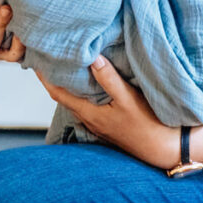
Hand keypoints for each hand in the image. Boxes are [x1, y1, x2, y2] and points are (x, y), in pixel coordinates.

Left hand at [36, 56, 177, 168]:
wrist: (166, 148)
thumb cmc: (148, 125)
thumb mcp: (128, 99)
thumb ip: (109, 78)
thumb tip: (91, 56)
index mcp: (89, 113)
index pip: (57, 92)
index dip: (45, 75)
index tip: (36, 57)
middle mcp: (89, 118)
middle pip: (64, 94)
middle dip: (54, 75)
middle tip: (48, 54)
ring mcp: (98, 121)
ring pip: (76, 98)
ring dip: (68, 81)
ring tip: (65, 62)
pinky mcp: (107, 121)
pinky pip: (88, 101)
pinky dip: (83, 88)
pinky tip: (88, 78)